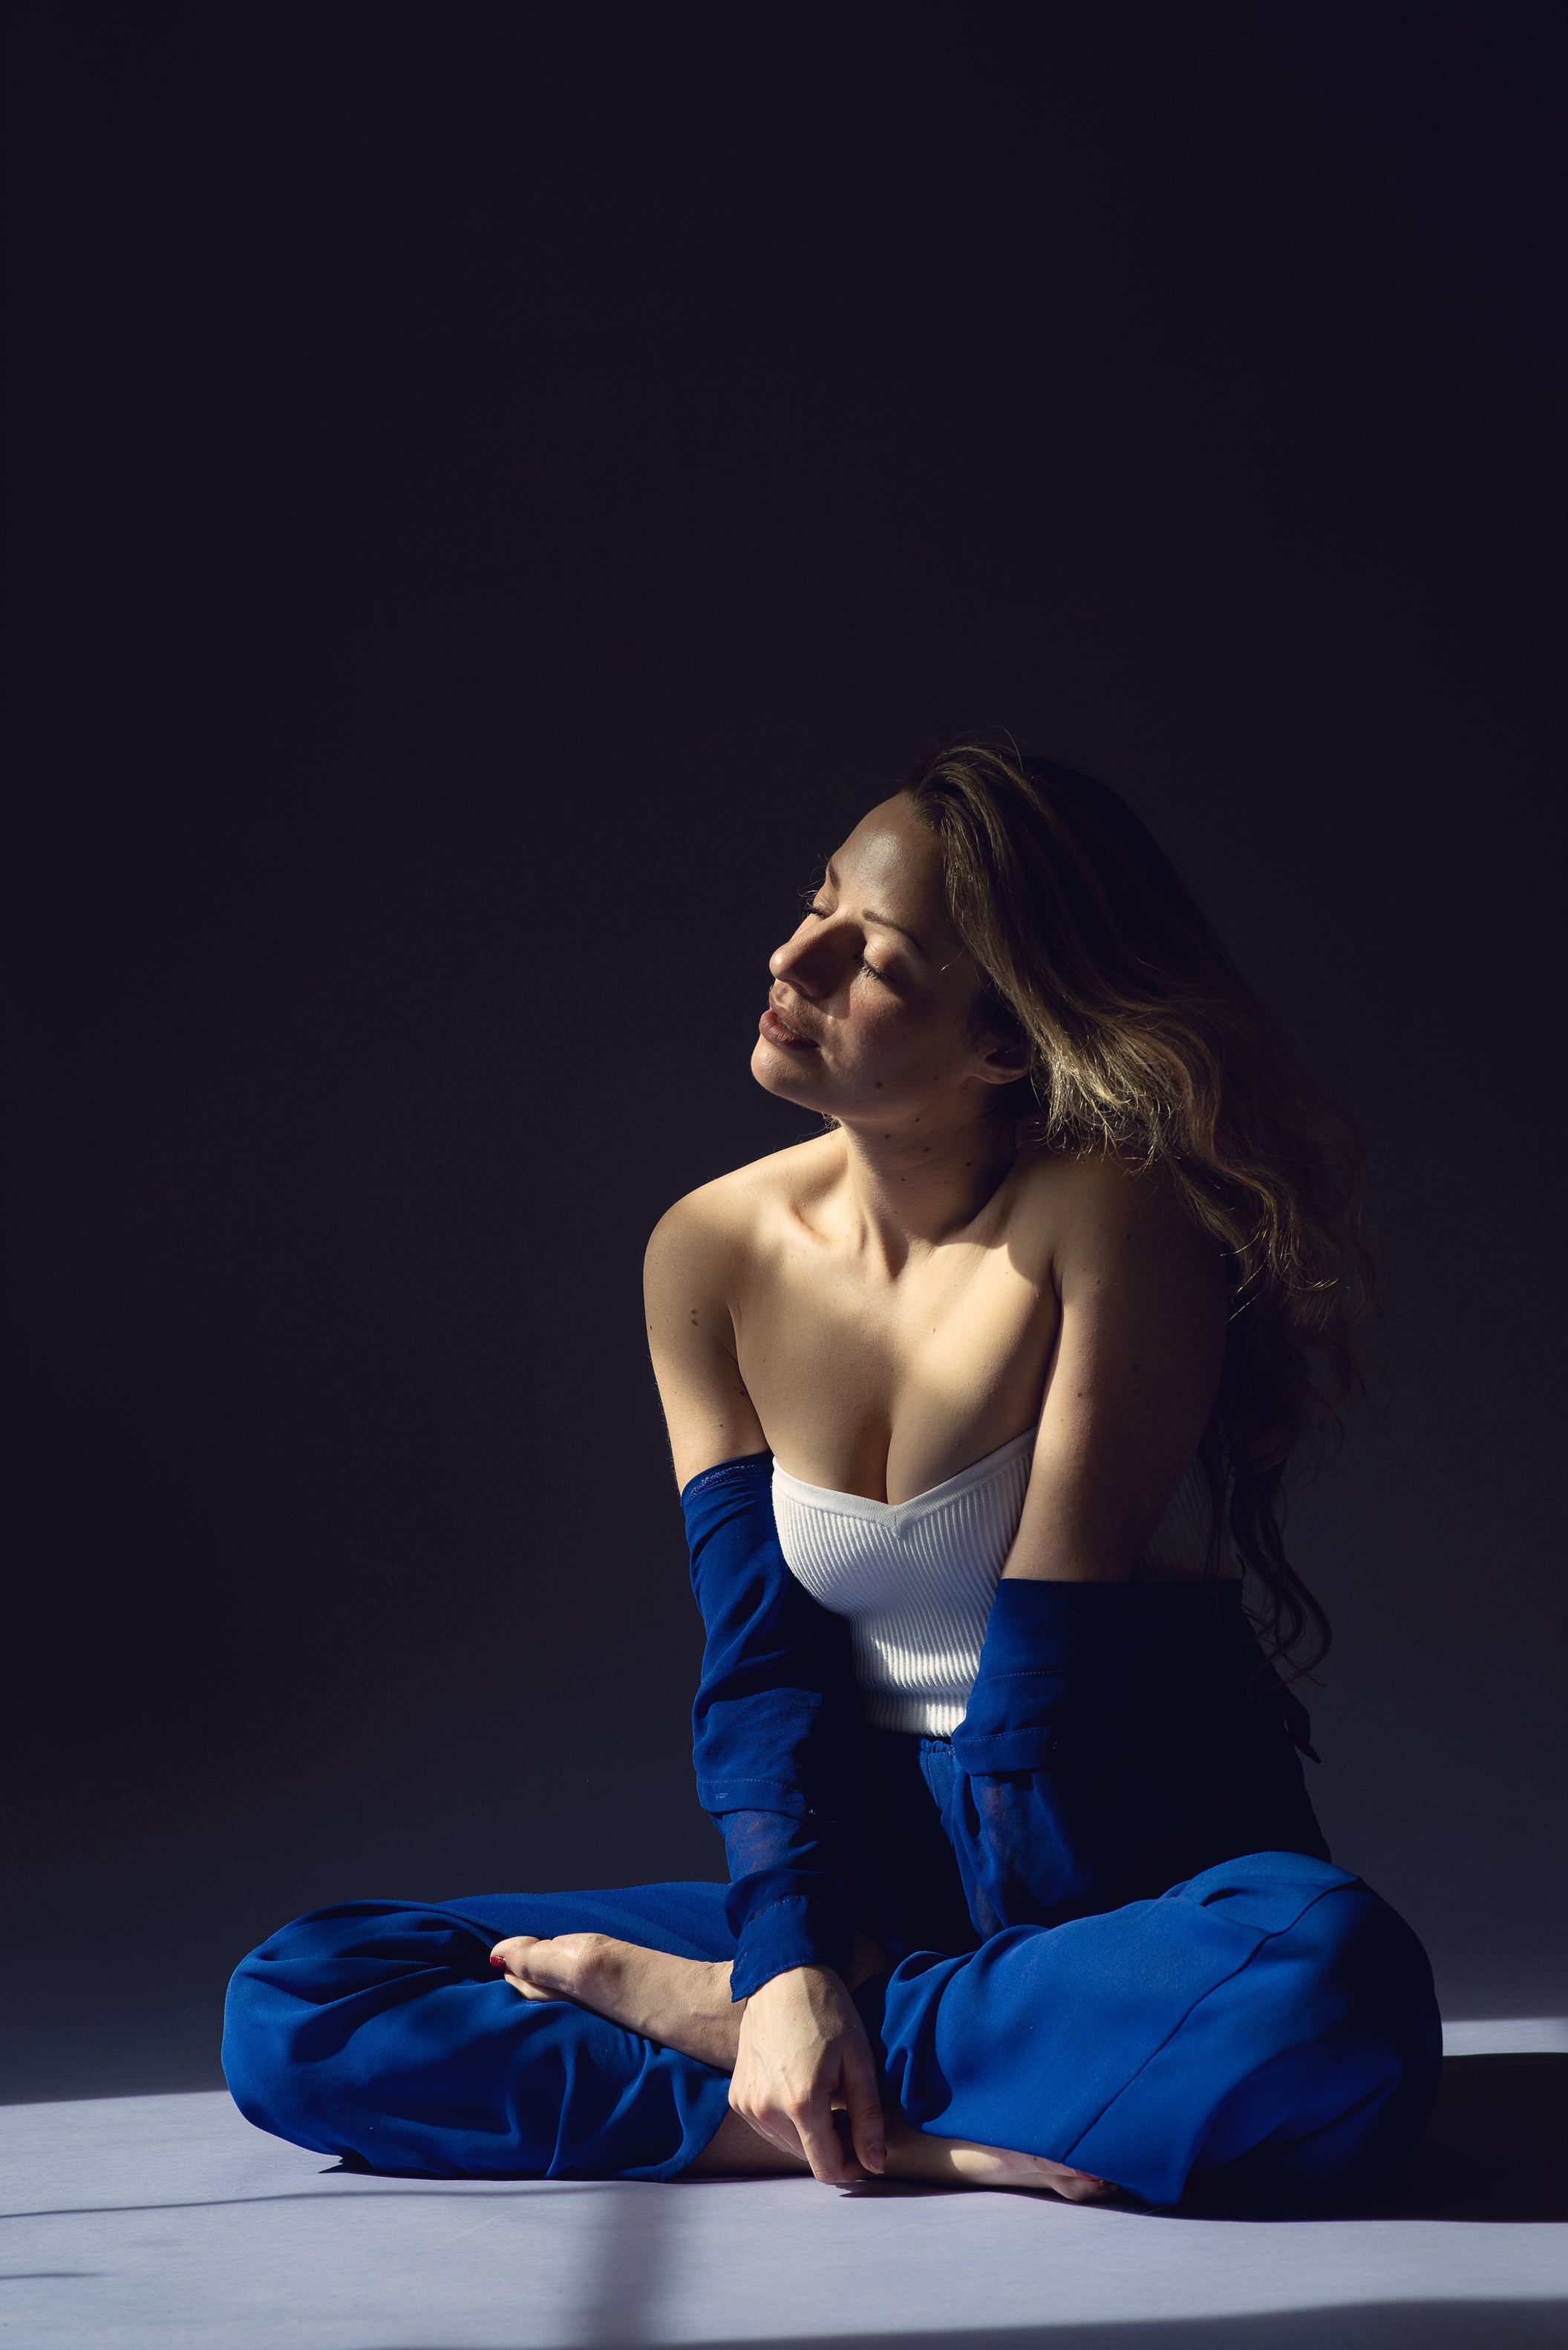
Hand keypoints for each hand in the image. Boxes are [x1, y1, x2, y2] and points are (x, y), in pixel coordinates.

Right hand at [728, 1964, 884, 2182]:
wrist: (781, 1976)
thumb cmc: (826, 2011)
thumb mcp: (859, 2059)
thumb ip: (868, 2117)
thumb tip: (875, 2165)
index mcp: (801, 2102)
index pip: (827, 2169)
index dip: (853, 2165)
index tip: (867, 2145)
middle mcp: (766, 2110)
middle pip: (808, 2158)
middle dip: (835, 2145)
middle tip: (852, 2110)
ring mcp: (746, 2104)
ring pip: (788, 2146)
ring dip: (812, 2134)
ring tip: (829, 2098)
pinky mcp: (736, 2097)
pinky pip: (768, 2129)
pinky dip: (789, 2121)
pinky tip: (802, 2090)